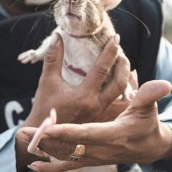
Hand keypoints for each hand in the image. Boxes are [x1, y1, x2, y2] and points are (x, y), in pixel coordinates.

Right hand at [15, 33, 131, 169]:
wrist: (45, 135)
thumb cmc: (44, 108)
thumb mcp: (47, 82)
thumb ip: (53, 58)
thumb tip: (57, 36)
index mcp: (84, 97)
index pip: (102, 69)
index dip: (109, 52)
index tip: (115, 38)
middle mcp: (96, 106)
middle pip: (120, 83)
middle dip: (123, 64)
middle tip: (121, 51)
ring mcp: (101, 115)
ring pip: (123, 95)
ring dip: (127, 78)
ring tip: (124, 64)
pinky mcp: (103, 119)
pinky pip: (119, 104)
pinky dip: (124, 93)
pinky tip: (125, 83)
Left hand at [20, 80, 171, 171]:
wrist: (149, 148)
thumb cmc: (147, 123)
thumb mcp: (149, 108)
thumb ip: (149, 95)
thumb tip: (163, 83)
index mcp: (113, 135)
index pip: (86, 134)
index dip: (66, 132)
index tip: (48, 128)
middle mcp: (101, 150)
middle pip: (69, 147)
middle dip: (45, 140)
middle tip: (24, 132)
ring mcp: (94, 158)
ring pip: (64, 156)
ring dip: (42, 149)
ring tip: (22, 139)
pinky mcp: (89, 161)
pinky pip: (67, 167)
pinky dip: (50, 168)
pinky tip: (33, 165)